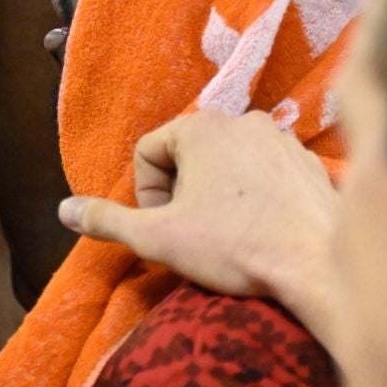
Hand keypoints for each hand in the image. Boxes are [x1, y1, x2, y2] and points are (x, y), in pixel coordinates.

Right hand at [58, 111, 338, 340]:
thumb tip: (65, 210)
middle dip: (183, 193)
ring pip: (230, 164)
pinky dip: (257, 198)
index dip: (146, 193)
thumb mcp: (158, 238)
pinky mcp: (312, 164)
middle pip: (190, 155)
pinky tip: (263, 233)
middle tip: (194, 235)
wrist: (320, 265)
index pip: (149, 150)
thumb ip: (108, 220)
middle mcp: (244, 121)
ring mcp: (284, 140)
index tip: (163, 226)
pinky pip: (267, 175)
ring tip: (230, 236)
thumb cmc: (236, 247)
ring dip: (219, 195)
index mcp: (202, 128)